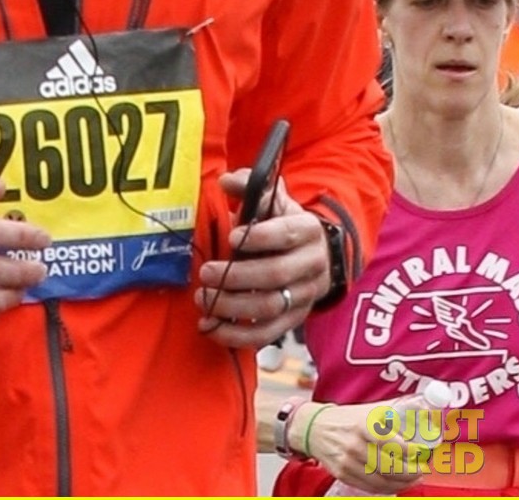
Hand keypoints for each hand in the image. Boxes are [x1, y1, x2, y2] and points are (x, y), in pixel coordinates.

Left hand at [194, 170, 329, 347]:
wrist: (315, 254)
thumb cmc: (283, 222)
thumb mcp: (272, 199)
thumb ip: (249, 186)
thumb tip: (226, 182)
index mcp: (307, 231)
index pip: (288, 234)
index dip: (260, 237)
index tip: (231, 237)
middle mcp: (311, 265)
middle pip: (275, 275)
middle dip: (236, 276)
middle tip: (205, 272)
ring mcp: (304, 297)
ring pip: (269, 308)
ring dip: (232, 306)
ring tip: (203, 297)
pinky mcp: (293, 321)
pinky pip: (266, 334)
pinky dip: (236, 335)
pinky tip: (211, 326)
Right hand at [287, 394, 441, 493]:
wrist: (314, 427)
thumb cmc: (346, 418)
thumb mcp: (368, 410)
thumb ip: (393, 414)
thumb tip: (422, 413)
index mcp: (363, 425)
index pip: (392, 444)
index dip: (410, 452)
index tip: (420, 453)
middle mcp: (355, 445)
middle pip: (390, 467)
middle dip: (411, 472)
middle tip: (421, 470)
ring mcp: (348, 462)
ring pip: (382, 481)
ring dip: (402, 483)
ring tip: (412, 478)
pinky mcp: (343, 474)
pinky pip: (370, 487)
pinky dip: (387, 488)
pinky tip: (395, 483)